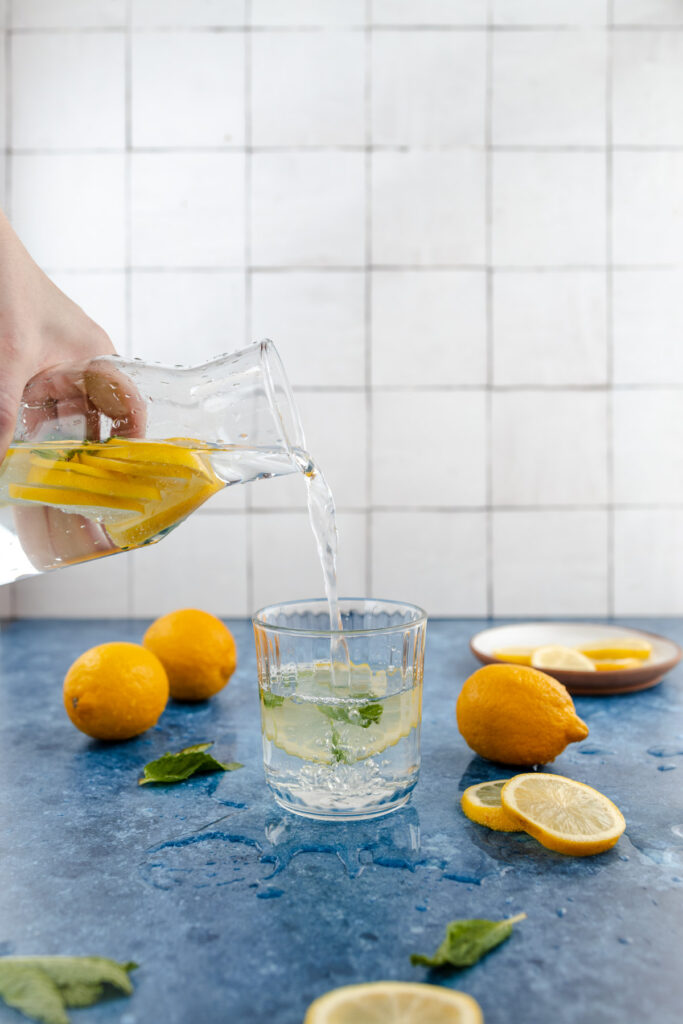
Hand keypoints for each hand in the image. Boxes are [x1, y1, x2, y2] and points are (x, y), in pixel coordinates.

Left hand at [0, 208, 114, 462]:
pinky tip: (19, 454)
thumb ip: (3, 414)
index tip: (117, 484)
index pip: (129, 414)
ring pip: (61, 421)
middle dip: (81, 459)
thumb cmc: (9, 286)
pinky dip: (28, 432)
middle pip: (93, 425)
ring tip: (46, 482)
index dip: (127, 450)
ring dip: (50, 448)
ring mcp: (57, 370)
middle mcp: (85, 368)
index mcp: (100, 361)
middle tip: (72, 495)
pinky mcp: (31, 371)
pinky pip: (36, 411)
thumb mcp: (8, 359)